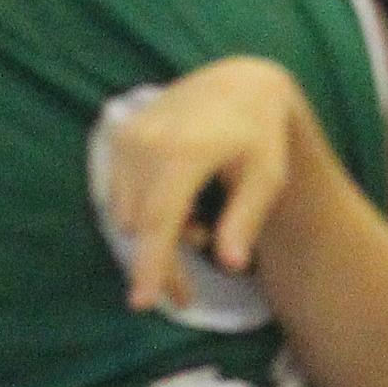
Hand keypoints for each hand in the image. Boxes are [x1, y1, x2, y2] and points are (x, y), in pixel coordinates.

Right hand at [103, 58, 304, 312]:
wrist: (238, 84)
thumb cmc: (259, 135)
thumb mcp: (268, 176)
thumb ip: (246, 218)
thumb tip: (231, 264)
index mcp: (185, 150)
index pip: (159, 218)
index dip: (150, 263)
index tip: (142, 302)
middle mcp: (148, 140)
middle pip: (139, 226)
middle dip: (159, 264)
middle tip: (186, 296)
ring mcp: (129, 135)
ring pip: (125, 215)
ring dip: (154, 234)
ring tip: (197, 225)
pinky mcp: (120, 135)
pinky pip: (119, 194)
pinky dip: (143, 211)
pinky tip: (178, 203)